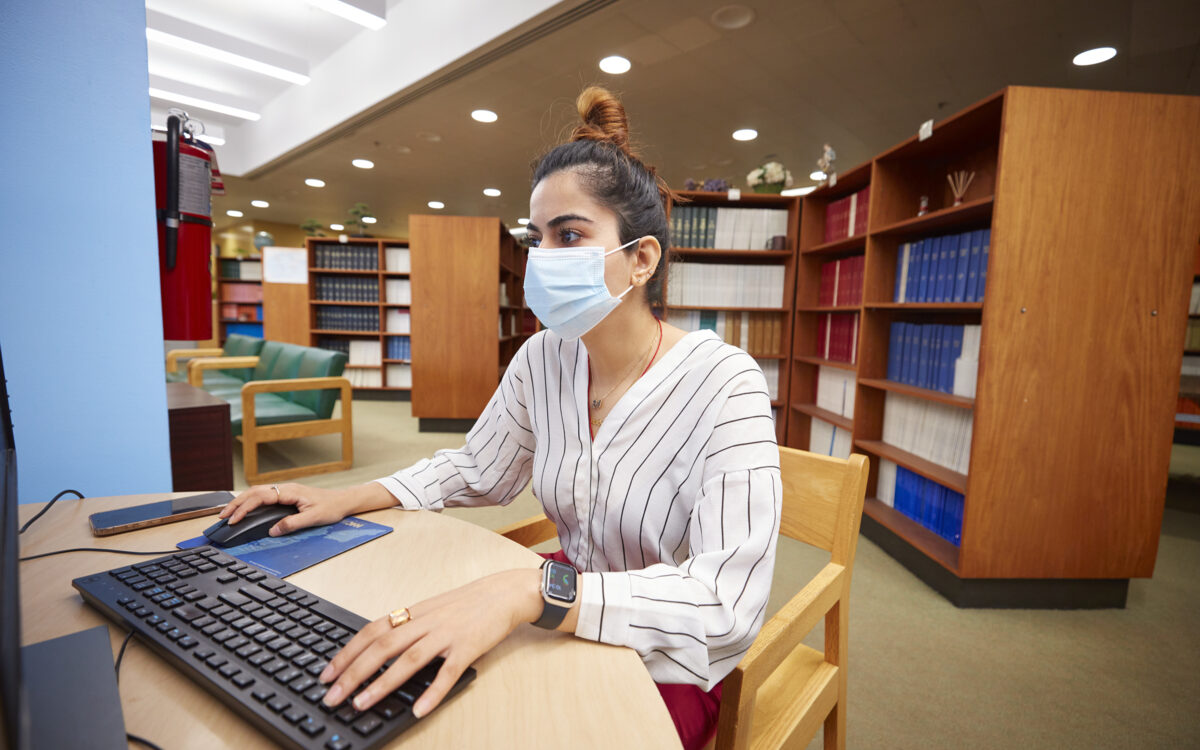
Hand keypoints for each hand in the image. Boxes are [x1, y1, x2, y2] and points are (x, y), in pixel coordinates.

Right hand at [219, 483, 353, 536]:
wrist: (343, 500)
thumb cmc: (331, 507)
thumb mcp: (313, 518)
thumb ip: (292, 524)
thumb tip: (272, 531)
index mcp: (289, 492)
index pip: (260, 497)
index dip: (244, 508)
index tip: (233, 520)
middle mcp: (285, 488)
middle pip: (254, 492)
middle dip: (236, 504)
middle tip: (222, 517)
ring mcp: (285, 490)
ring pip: (257, 492)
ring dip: (241, 501)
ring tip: (227, 513)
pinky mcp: (286, 494)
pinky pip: (263, 495)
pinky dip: (250, 500)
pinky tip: (244, 508)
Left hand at [319, 568, 542, 717]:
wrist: (504, 593)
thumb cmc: (467, 604)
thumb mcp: (432, 610)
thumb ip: (408, 627)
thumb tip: (377, 650)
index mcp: (413, 613)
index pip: (371, 631)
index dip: (346, 653)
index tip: (326, 674)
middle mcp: (425, 622)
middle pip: (382, 647)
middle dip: (353, 673)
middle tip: (332, 696)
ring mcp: (446, 635)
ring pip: (408, 659)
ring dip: (382, 684)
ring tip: (361, 703)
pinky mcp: (468, 647)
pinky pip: (448, 672)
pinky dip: (433, 692)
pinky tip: (419, 709)